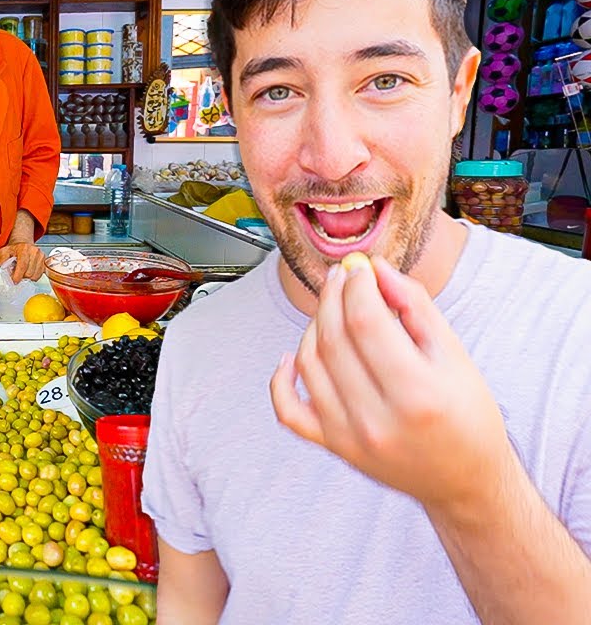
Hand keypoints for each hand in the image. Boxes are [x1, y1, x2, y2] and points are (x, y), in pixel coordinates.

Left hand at [0, 242, 44, 282]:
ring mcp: (41, 256)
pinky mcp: (44, 262)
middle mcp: (34, 251)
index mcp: (24, 248)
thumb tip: (5, 269)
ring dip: (27, 278)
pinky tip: (28, 272)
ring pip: (35, 276)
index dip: (18, 276)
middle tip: (16, 275)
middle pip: (29, 273)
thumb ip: (3, 260)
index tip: (14, 281)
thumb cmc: (14, 249)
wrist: (23, 243)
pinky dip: (33, 276)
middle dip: (21, 277)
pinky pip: (39, 275)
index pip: (22, 266)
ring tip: (22, 272)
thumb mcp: (4, 251)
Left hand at [268, 253, 512, 512]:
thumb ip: (415, 306)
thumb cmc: (467, 415)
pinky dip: (282, 379)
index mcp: (418, 393)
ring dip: (314, 327)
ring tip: (332, 310)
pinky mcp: (333, 447)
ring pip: (310, 364)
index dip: (357, 286)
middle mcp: (377, 419)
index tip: (359, 268)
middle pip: (333, 339)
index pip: (366, 322)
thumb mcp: (455, 356)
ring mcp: (349, 437)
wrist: (464, 480)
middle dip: (333, 298)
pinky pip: (288, 410)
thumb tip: (376, 269)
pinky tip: (293, 356)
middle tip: (341, 277)